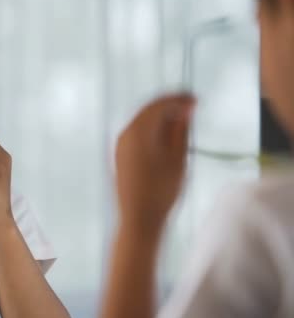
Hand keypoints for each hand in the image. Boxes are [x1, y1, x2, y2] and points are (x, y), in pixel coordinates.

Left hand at [116, 94, 194, 235]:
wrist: (139, 218)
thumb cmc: (162, 190)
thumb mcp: (178, 157)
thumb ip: (180, 130)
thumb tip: (184, 110)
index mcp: (138, 131)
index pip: (159, 105)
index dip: (179, 100)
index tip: (196, 100)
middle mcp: (125, 134)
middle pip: (149, 110)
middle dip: (170, 106)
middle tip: (192, 106)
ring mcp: (120, 144)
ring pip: (142, 121)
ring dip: (161, 117)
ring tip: (183, 120)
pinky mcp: (120, 155)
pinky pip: (137, 133)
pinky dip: (152, 129)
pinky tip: (167, 135)